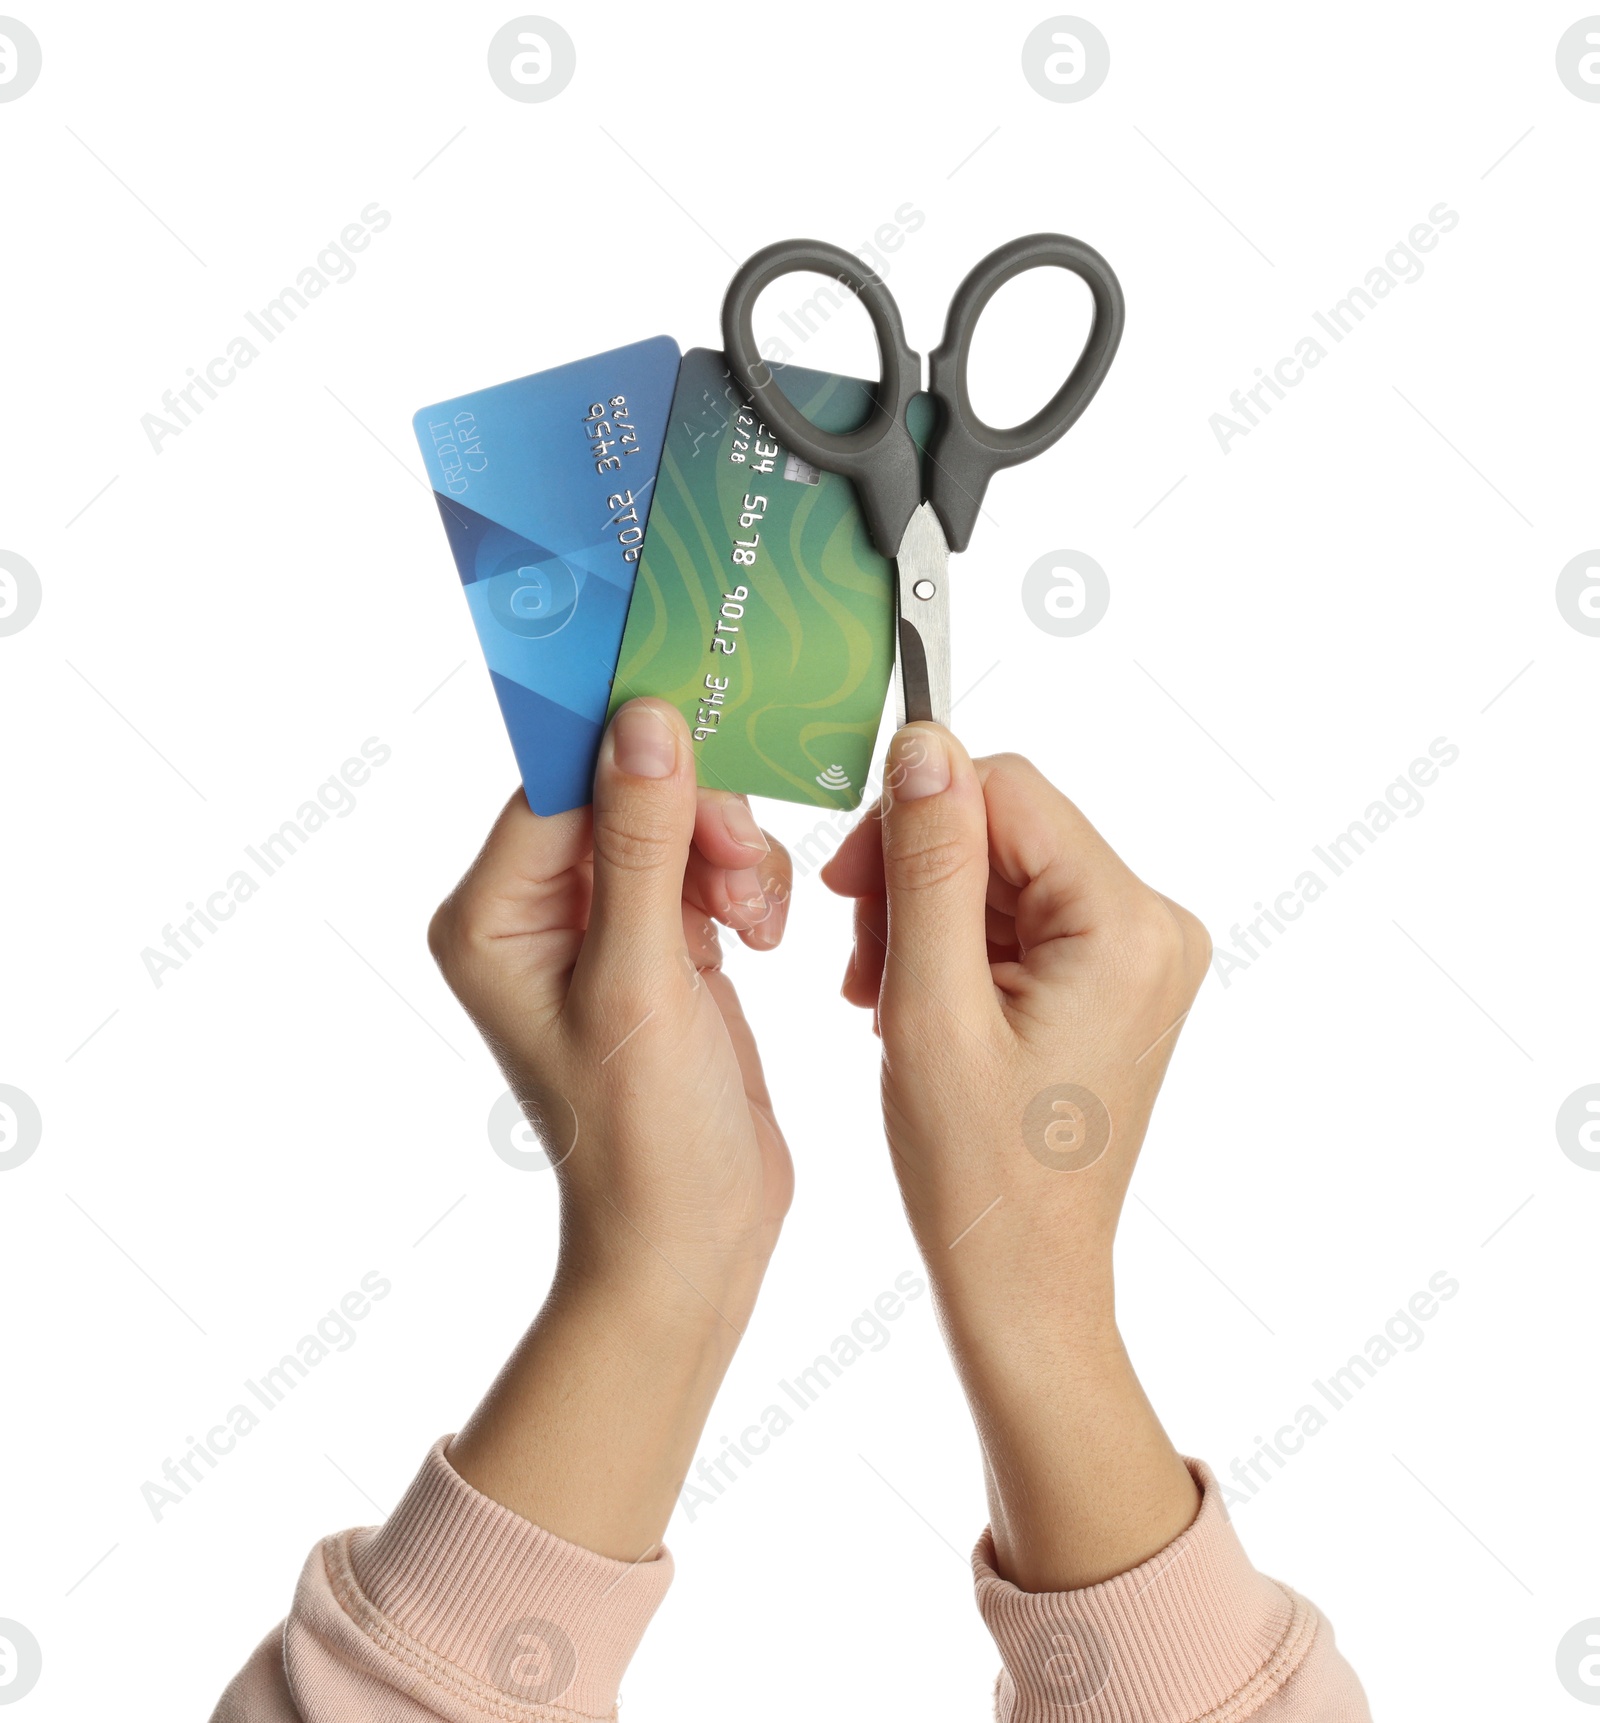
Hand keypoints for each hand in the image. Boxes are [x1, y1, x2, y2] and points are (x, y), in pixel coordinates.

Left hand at [427, 698, 793, 1555]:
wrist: (689, 1236)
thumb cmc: (645, 1137)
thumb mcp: (643, 979)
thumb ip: (645, 844)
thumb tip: (643, 723)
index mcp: (492, 917)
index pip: (558, 782)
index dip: (630, 746)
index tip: (700, 712)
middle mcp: (533, 913)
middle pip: (623, 791)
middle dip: (696, 815)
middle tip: (739, 870)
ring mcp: (599, 926)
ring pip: (674, 820)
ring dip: (730, 852)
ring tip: (754, 922)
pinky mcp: (658, 941)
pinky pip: (703, 863)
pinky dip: (744, 882)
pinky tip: (758, 935)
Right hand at [823, 724, 1210, 1589]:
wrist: (1022, 1279)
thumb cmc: (978, 1175)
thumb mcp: (930, 1007)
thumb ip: (926, 864)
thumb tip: (924, 745)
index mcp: (1126, 925)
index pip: (1004, 789)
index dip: (910, 821)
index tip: (849, 889)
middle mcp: (1153, 926)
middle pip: (1005, 827)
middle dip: (915, 880)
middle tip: (864, 963)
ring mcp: (1138, 954)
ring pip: (1002, 869)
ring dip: (927, 918)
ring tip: (887, 1000)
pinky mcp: (1114, 977)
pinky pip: (1021, 914)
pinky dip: (957, 947)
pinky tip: (918, 1005)